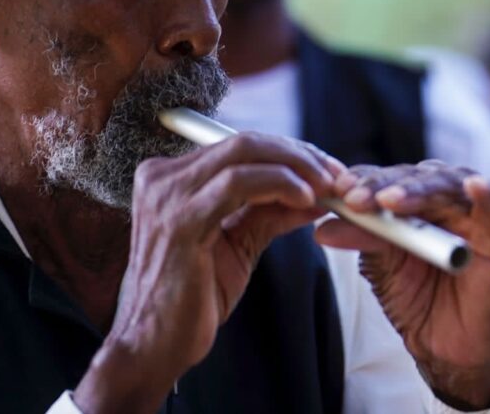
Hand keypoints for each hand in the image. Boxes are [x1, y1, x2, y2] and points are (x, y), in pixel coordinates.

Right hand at [73, 133, 342, 413]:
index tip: (327, 169)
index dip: (288, 152)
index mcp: (170, 177)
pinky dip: (279, 184)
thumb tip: (319, 194)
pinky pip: (238, 183)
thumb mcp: (239, 243)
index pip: (239, 146)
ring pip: (243, 152)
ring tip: (327, 187)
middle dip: (298, 154)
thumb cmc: (192, 299)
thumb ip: (272, 212)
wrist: (152, 347)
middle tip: (336, 174)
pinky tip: (304, 200)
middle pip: (244, 142)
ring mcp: (167, 195)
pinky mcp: (180, 220)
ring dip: (295, 166)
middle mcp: (162, 177)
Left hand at [316, 160, 489, 409]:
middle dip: (383, 185)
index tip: (337, 190)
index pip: (388, 177)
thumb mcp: (381, 266)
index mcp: (414, 199)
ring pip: (449, 187)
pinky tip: (475, 186)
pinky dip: (488, 196)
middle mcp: (444, 199)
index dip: (363, 179)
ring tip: (392, 200)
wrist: (445, 346)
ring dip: (420, 190)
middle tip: (356, 199)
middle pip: (416, 176)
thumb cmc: (415, 298)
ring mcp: (472, 215)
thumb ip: (362, 239)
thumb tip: (321, 228)